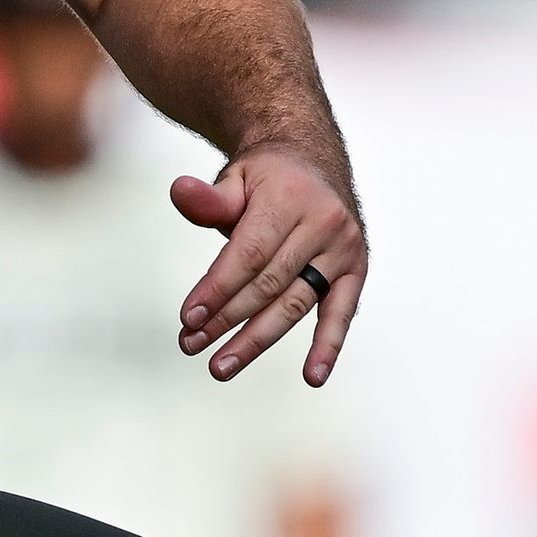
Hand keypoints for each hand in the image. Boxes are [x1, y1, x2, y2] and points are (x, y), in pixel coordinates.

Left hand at [170, 143, 365, 384]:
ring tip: (222, 365)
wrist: (314, 160)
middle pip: (268, 284)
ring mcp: (343, 248)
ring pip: (295, 304)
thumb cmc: (268, 177)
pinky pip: (342, 313)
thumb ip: (210, 197)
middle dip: (226, 319)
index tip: (188, 317)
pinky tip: (312, 376)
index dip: (218, 288)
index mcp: (289, 197)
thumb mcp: (236, 177)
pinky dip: (328, 346)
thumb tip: (180, 191)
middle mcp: (322, 222)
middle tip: (191, 344)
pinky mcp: (356, 269)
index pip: (249, 253)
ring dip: (257, 339)